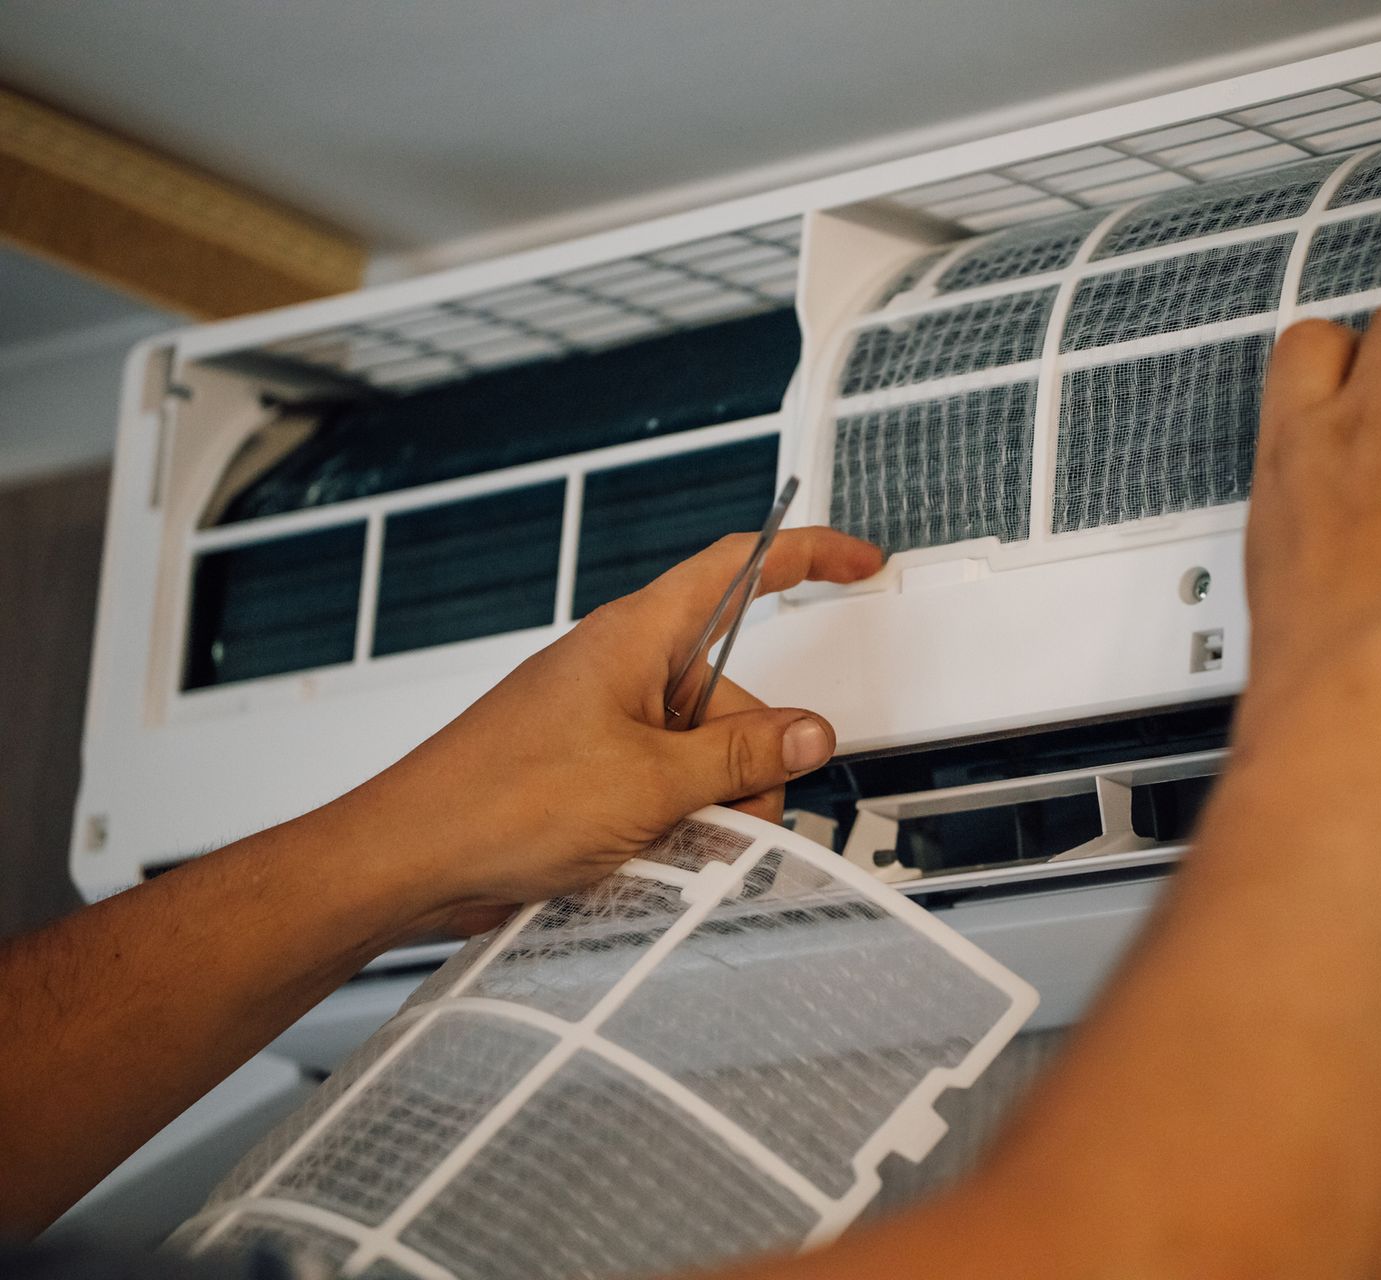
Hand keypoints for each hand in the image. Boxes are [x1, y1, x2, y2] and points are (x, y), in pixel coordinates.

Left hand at [331, 526, 884, 934]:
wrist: (410, 859)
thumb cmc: (495, 800)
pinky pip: (667, 787)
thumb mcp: (648, 780)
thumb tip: (808, 734)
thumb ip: (740, 757)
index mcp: (638, 637)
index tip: (860, 561)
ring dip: (711, 806)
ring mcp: (609, 725)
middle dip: (752, 763)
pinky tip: (650, 857)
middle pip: (736, 698)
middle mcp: (626, 672)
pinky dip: (675, 822)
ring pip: (705, 755)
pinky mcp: (594, 773)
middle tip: (732, 815)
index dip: (808, 555)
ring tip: (670, 845)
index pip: (739, 569)